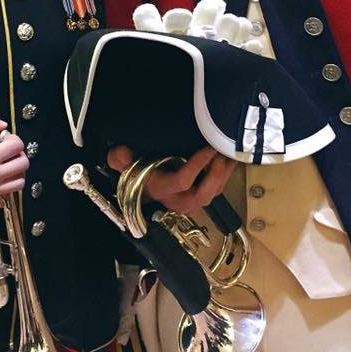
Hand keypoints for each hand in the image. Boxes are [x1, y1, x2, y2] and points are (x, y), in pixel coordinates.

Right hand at [0, 110, 28, 209]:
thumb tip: (1, 124)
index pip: (17, 146)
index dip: (14, 139)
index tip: (7, 140)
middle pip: (23, 165)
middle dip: (18, 155)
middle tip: (9, 153)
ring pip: (18, 184)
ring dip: (15, 173)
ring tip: (6, 167)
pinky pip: (3, 200)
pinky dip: (4, 191)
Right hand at [107, 144, 234, 215]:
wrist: (145, 187)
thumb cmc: (140, 173)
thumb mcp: (127, 164)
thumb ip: (121, 159)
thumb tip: (122, 153)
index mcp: (162, 190)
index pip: (182, 181)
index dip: (196, 165)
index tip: (206, 149)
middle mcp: (178, 200)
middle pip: (203, 193)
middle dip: (216, 174)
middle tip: (221, 154)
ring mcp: (191, 202)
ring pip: (214, 192)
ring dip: (224, 174)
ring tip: (229, 155)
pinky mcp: (200, 199)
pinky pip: (218, 190)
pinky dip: (226, 175)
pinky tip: (230, 161)